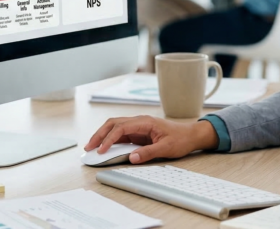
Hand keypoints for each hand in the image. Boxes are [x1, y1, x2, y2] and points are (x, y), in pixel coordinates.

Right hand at [84, 115, 218, 163]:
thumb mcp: (166, 148)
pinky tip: (104, 146)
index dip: (109, 139)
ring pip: (115, 127)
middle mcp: (139, 121)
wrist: (191, 135)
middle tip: (88, 147)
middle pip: (113, 124)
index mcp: (145, 122)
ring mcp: (138, 126)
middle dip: (99, 134)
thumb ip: (148, 152)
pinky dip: (110, 139)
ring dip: (102, 135)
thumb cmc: (181, 139)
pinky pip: (120, 134)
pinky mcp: (138, 133)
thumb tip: (132, 157)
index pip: (121, 128)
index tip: (101, 150)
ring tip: (92, 146)